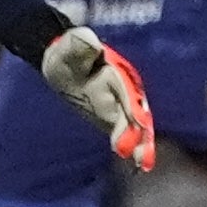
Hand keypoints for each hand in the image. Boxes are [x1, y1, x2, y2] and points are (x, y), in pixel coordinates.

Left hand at [41, 27, 156, 171]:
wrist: (64, 63)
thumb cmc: (67, 56)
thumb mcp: (69, 48)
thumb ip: (79, 44)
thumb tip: (90, 42)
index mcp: (115, 72)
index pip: (126, 91)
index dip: (132, 108)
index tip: (137, 123)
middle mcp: (123, 90)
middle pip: (136, 112)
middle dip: (140, 133)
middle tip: (141, 157)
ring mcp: (121, 105)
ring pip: (135, 125)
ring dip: (140, 143)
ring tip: (142, 163)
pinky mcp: (115, 116)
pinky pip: (127, 131)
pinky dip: (132, 145)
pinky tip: (136, 163)